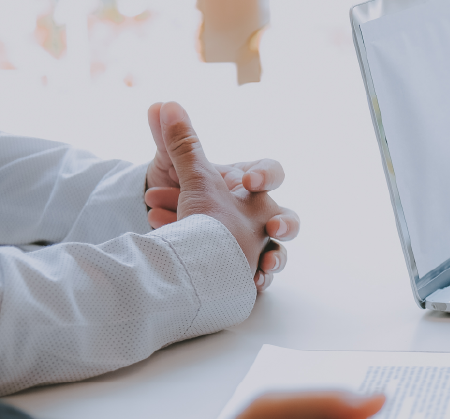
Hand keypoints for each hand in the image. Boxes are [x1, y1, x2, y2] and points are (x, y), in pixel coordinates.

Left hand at [144, 101, 299, 291]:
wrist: (169, 231)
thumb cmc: (181, 197)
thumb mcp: (176, 170)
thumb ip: (175, 140)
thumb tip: (160, 104)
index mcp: (247, 185)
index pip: (271, 172)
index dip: (266, 175)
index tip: (247, 182)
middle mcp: (258, 215)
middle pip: (289, 219)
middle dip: (286, 224)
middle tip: (273, 227)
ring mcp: (256, 244)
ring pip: (280, 253)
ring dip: (276, 259)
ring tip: (264, 267)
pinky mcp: (247, 270)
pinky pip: (262, 278)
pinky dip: (259, 280)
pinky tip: (252, 284)